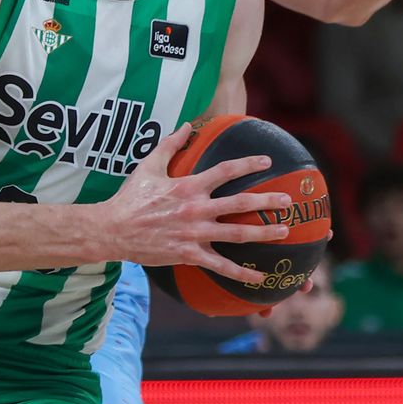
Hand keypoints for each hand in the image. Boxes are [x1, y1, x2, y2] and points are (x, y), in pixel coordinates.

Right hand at [106, 124, 292, 285]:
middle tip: (288, 201)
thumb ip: (170, 144)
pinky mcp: (190, 254)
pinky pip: (221, 265)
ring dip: (263, 233)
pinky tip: (260, 278)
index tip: (268, 161)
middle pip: (240, 202)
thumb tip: (186, 125)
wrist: (114, 229)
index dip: (248, 164)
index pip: (225, 171)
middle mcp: (196, 208)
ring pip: (237, 233)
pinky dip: (242, 273)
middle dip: (267, 201)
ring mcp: (195, 233)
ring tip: (284, 231)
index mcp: (189, 186)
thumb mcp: (149, 166)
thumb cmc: (131, 197)